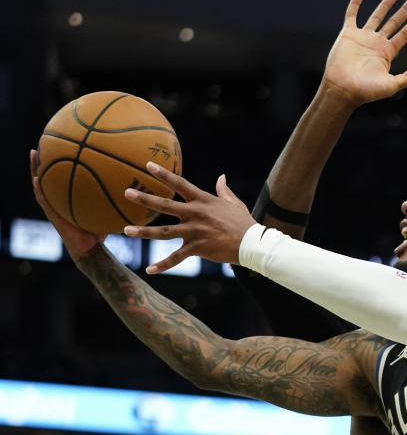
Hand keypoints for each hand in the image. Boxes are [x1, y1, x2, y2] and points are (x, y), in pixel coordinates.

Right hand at [29, 149, 105, 260]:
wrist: (90, 250)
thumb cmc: (99, 231)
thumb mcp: (107, 211)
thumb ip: (114, 198)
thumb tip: (134, 184)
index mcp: (69, 198)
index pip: (62, 176)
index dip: (60, 161)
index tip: (61, 144)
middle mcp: (59, 200)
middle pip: (49, 176)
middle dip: (45, 160)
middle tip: (42, 143)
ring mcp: (53, 207)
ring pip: (41, 185)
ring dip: (36, 169)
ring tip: (34, 153)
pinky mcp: (52, 215)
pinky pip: (44, 200)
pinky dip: (39, 189)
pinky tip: (37, 178)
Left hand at [123, 162, 254, 273]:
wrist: (252, 243)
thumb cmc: (244, 222)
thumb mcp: (234, 203)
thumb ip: (224, 190)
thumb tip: (221, 177)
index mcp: (203, 201)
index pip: (180, 183)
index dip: (163, 174)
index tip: (147, 165)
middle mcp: (196, 214)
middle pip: (165, 205)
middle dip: (145, 198)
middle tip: (127, 192)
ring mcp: (195, 231)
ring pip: (164, 232)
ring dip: (143, 232)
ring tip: (125, 230)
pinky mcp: (197, 248)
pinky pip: (176, 258)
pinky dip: (163, 265)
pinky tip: (149, 270)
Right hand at [321, 0, 406, 106]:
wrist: (343, 89)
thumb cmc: (366, 91)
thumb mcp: (391, 85)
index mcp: (388, 53)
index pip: (405, 34)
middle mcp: (377, 43)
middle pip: (394, 22)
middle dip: (405, 10)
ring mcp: (363, 37)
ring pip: (377, 16)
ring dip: (386, 4)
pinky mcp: (348, 34)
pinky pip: (352, 15)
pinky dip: (355, 3)